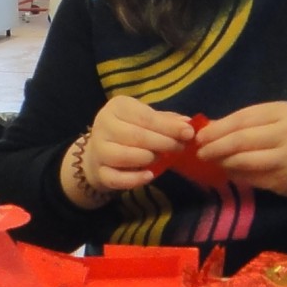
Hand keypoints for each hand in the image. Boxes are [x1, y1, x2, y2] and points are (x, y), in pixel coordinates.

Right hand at [72, 95, 196, 195]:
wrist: (99, 152)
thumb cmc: (129, 131)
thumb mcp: (146, 119)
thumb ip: (166, 121)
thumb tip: (188, 123)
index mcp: (117, 107)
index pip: (145, 117)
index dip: (168, 126)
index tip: (189, 133)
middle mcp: (103, 125)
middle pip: (136, 136)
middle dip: (163, 143)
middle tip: (180, 148)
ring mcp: (98, 150)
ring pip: (123, 156)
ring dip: (148, 158)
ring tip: (161, 158)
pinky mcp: (98, 172)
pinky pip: (116, 178)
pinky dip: (134, 179)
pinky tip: (150, 176)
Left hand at [191, 102, 286, 198]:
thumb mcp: (274, 122)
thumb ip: (244, 123)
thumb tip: (208, 127)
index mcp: (283, 112)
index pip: (243, 118)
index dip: (218, 128)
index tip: (200, 136)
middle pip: (242, 139)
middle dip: (216, 146)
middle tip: (200, 152)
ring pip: (244, 160)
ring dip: (223, 162)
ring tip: (212, 161)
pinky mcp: (283, 179)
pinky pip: (250, 176)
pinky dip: (234, 174)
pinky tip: (227, 171)